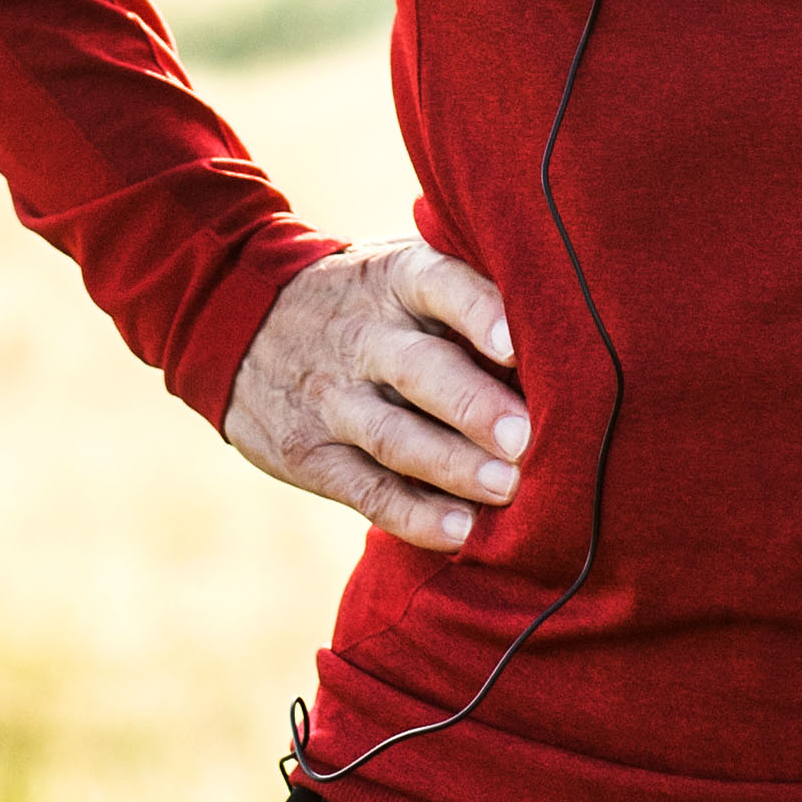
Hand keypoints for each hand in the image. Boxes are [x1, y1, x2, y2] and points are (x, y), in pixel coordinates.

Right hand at [225, 241, 529, 552]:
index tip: (517, 344)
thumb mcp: (395, 270)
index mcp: (392, 280)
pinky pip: (367, 490)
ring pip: (395, 436)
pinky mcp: (310, 454)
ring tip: (507, 489)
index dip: (478, 311)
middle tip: (526, 438)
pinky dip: (414, 515)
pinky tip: (460, 531)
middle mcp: (360, 336)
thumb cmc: (363, 302)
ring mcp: (330, 398)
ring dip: (453, 466)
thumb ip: (464, 291)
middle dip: (473, 405)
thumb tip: (568, 328)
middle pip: (419, 369)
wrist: (234, 318)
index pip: (438, 284)